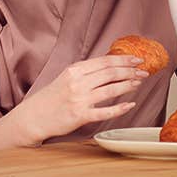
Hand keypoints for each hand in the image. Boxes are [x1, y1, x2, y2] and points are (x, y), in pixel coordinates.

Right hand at [13, 55, 146, 144]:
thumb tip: (109, 67)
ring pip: (111, 90)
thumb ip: (85, 73)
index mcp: (73, 71)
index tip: (136, 60)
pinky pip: (105, 112)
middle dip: (130, 72)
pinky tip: (130, 105)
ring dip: (128, 86)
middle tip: (143, 72)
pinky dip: (120, 108)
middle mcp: (77, 83)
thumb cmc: (51, 98)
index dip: (123, 60)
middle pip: (110, 74)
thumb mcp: (65, 78)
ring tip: (138, 84)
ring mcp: (79, 99)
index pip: (103, 62)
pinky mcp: (80, 116)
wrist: (33, 116)